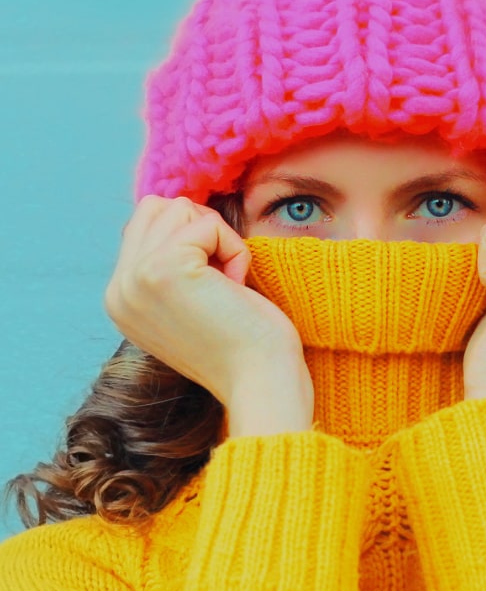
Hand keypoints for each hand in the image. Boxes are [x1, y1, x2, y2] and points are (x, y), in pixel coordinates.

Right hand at [105, 196, 313, 436]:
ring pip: (181, 209)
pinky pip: (207, 224)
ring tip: (228, 286)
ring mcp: (136, 278)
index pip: (145, 223)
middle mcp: (118, 289)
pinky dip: (234, 249)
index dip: (193, 239)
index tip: (213, 287)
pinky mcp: (164, 268)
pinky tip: (236, 288)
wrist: (261, 382)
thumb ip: (168, 263)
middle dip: (203, 231)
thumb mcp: (190, 302)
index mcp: (121, 298)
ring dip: (220, 240)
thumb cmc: (243, 343)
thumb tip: (177, 208)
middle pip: (159, 207)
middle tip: (222, 280)